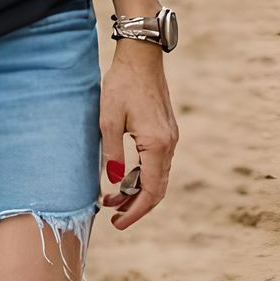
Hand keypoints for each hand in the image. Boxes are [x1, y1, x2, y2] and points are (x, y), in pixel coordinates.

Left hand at [99, 43, 176, 230]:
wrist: (141, 57)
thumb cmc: (122, 84)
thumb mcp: (109, 119)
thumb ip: (113, 153)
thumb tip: (115, 183)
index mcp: (156, 144)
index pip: (150, 191)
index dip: (135, 212)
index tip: (117, 223)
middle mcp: (169, 144)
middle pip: (157, 189)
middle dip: (135, 206)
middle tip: (112, 217)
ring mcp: (170, 137)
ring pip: (157, 176)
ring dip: (137, 191)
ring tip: (111, 198)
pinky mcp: (166, 130)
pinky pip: (157, 163)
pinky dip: (142, 175)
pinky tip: (124, 176)